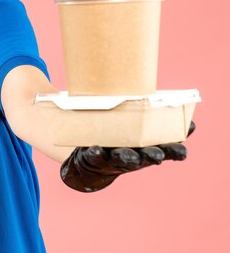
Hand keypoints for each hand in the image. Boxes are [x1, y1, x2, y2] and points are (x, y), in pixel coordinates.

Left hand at [60, 121, 195, 191]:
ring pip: (122, 157)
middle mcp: (135, 155)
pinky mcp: (95, 157)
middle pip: (145, 156)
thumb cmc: (124, 141)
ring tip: (129, 155)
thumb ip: (160, 123)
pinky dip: (96, 153)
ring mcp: (114, 157)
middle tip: (156, 154)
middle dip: (151, 155)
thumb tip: (191, 121)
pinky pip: (95, 155)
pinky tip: (96, 149)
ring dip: (126, 157)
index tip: (182, 152)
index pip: (166, 151)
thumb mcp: (143, 133)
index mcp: (148, 148)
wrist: (94, 163)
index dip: (174, 152)